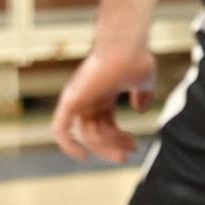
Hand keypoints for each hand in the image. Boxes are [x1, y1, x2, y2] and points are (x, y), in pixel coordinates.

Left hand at [51, 44, 157, 162]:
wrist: (126, 46)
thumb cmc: (136, 58)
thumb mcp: (143, 82)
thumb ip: (142, 96)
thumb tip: (140, 109)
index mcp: (101, 95)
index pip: (104, 125)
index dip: (118, 139)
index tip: (134, 146)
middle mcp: (87, 98)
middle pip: (95, 133)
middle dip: (111, 148)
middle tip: (126, 157)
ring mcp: (78, 99)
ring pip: (87, 135)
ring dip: (105, 148)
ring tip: (125, 153)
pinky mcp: (71, 100)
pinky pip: (61, 129)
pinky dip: (67, 144)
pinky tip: (82, 156)